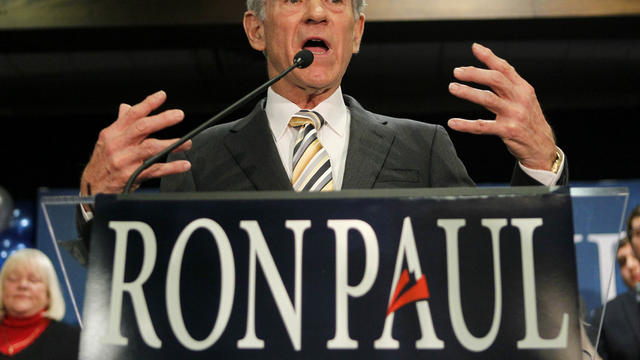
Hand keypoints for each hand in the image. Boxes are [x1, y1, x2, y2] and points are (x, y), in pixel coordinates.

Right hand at [81, 90, 191, 195]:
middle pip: (142, 128)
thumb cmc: (103, 162)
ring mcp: (125, 161)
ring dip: (172, 144)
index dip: (148, 104)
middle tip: (179, 115)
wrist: (93, 188)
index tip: (162, 96)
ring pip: (151, 148)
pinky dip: (172, 167)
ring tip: (187, 143)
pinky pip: (156, 170)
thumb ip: (120, 124)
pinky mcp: (132, 176)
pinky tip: (184, 164)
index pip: (132, 114)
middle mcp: (118, 145)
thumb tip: (127, 107)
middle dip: (162, 120)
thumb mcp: (107, 141)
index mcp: (112, 133)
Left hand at [447, 43, 556, 170]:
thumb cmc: (528, 121)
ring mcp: (514, 114)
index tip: (475, 48)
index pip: (505, 68)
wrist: (542, 147)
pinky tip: (453, 122)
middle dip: (475, 73)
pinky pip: (482, 126)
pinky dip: (466, 124)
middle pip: (495, 79)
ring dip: (468, 92)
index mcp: (523, 88)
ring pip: (488, 99)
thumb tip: (490, 68)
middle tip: (457, 72)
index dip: (490, 57)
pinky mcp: (508, 131)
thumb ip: (508, 85)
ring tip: (453, 88)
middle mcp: (519, 99)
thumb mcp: (524, 99)